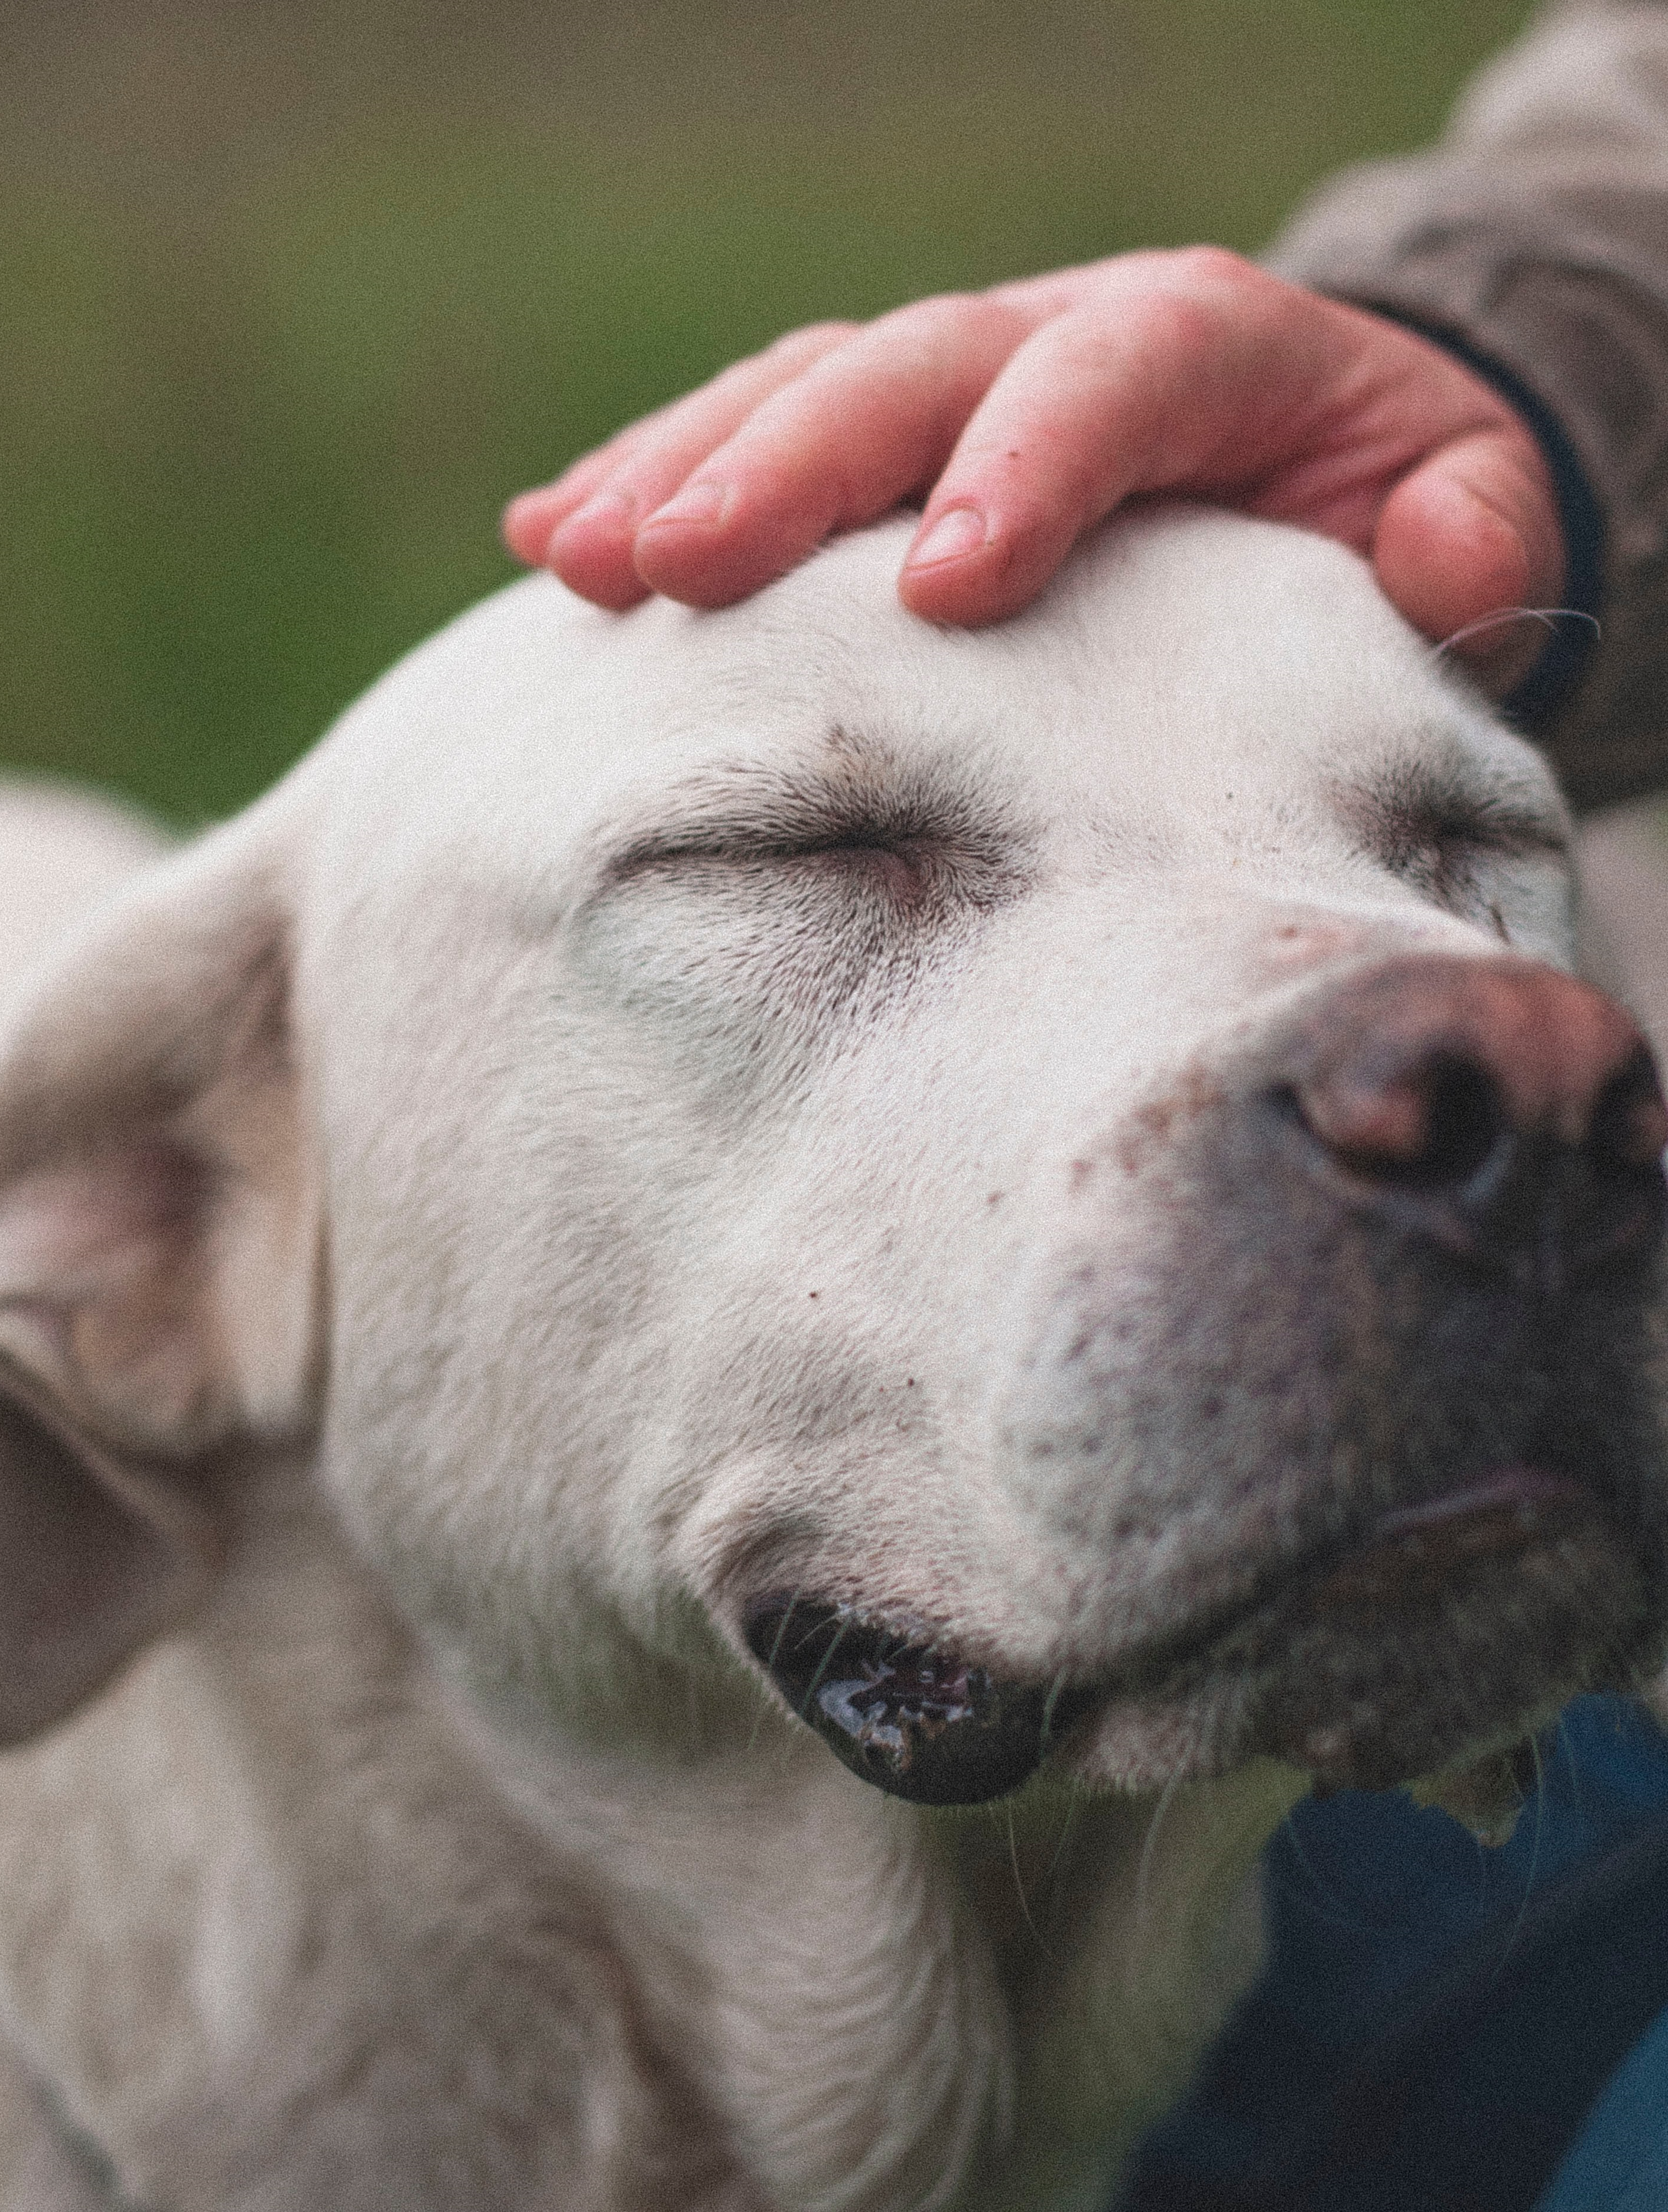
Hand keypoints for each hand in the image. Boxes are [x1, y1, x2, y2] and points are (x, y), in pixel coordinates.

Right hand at [503, 248, 1563, 690]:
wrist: (1308, 458)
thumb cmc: (1382, 502)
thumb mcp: (1464, 509)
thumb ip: (1466, 537)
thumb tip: (1438, 561)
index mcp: (1201, 344)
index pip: (1106, 378)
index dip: (1022, 466)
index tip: (942, 588)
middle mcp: (1049, 340)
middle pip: (908, 370)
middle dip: (786, 466)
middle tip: (673, 566)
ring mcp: (949, 383)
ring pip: (800, 393)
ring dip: (679, 470)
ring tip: (577, 562)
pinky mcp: (876, 447)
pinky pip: (756, 441)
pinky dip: (652, 480)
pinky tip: (546, 542)